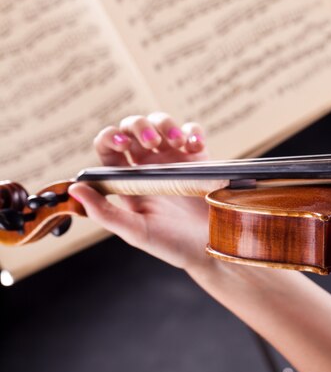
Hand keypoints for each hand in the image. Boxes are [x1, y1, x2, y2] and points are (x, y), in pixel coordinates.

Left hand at [68, 113, 225, 270]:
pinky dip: (192, 132)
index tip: (121, 144)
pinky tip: (194, 145)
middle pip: (134, 128)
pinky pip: (193, 132)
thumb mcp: (136, 232)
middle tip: (150, 142)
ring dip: (166, 125)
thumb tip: (75, 189)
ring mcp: (175, 160)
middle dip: (139, 126)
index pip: (109, 149)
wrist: (214, 248)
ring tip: (176, 143)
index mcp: (129, 181)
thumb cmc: (174, 245)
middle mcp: (149, 167)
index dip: (109, 138)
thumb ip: (104, 212)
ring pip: (162, 123)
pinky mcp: (200, 159)